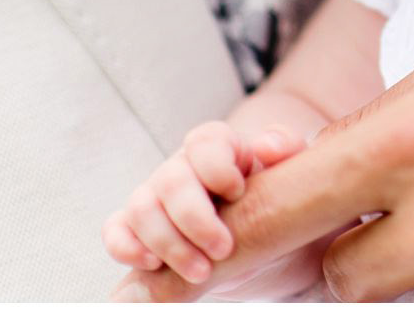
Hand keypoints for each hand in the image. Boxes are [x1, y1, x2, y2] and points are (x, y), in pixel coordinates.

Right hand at [102, 120, 303, 286]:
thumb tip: (267, 146)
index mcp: (220, 146)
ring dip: (168, 244)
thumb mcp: (296, 174)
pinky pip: (116, 229)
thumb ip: (286, 150)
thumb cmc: (281, 200)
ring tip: (201, 272)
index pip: (205, 141)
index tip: (239, 194)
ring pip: (141, 207)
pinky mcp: (140, 229)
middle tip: (223, 250)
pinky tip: (152, 265)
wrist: (270, 241)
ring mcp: (157, 196)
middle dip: (195, 220)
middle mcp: (183, 166)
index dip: (217, 167)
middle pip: (171, 180)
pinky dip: (126, 247)